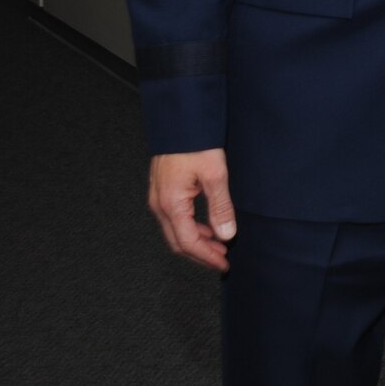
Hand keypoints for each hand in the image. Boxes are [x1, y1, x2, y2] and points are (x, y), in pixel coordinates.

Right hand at [147, 149, 236, 271]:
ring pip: (175, 231)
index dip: (207, 257)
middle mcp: (159, 205)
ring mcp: (158, 198)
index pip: (188, 242)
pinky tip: (207, 227)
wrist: (179, 121)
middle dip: (201, 254)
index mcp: (171, 204)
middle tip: (222, 259)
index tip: (223, 264)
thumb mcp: (215, 175)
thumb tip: (226, 235)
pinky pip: (174, 219)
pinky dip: (191, 228)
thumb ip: (221, 207)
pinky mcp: (162, 191)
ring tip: (219, 245)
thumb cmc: (196, 144)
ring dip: (197, 241)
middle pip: (178, 242)